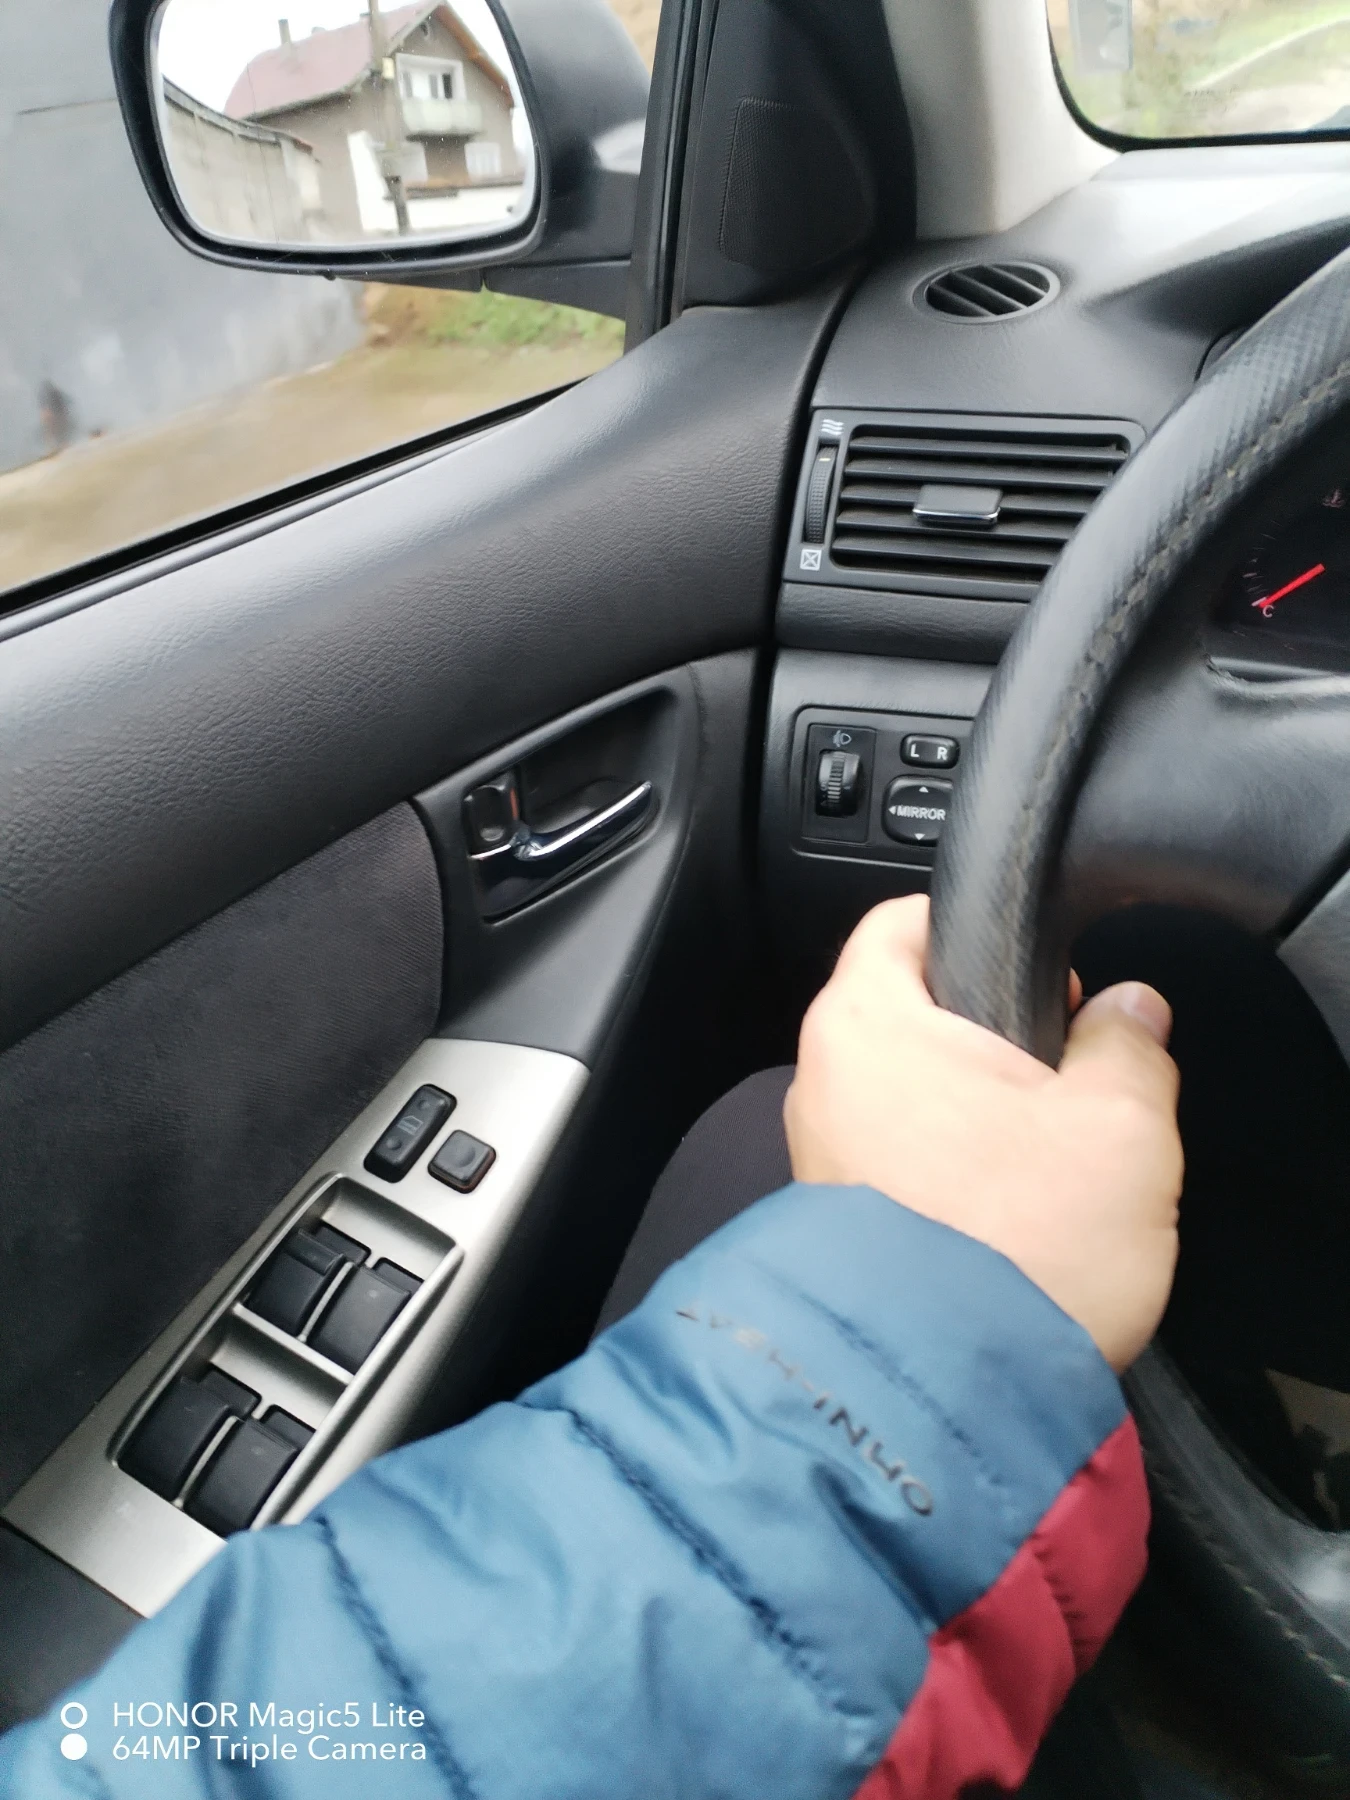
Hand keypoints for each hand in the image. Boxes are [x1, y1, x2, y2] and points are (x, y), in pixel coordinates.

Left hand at [784, 896, 1182, 1372]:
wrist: (951, 1393)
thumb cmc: (1020, 1252)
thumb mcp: (1120, 1128)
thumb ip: (1128, 1045)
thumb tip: (1130, 1011)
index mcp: (868, 1022)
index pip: (900, 921)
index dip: (978, 932)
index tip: (1038, 972)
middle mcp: (819, 1081)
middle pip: (904, 1013)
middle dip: (983, 1036)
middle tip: (1058, 1077)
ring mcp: (814, 1156)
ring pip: (900, 1096)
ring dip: (965, 1115)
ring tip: (1039, 1164)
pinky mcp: (826, 1224)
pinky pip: (889, 1165)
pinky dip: (941, 1175)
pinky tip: (1000, 1220)